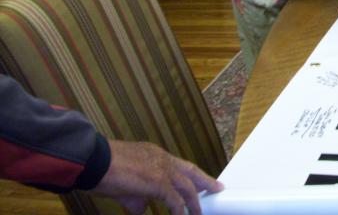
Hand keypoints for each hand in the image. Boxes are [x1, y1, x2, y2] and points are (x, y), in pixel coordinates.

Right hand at [91, 140, 223, 214]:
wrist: (93, 161)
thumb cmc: (104, 170)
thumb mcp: (125, 184)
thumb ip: (138, 198)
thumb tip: (143, 210)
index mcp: (155, 155)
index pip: (179, 165)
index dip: (192, 175)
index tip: (201, 181)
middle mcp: (162, 159)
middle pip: (190, 171)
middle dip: (205, 181)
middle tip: (217, 188)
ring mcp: (161, 169)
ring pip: (187, 187)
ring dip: (194, 202)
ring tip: (198, 213)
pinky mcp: (157, 182)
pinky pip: (175, 200)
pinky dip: (180, 210)